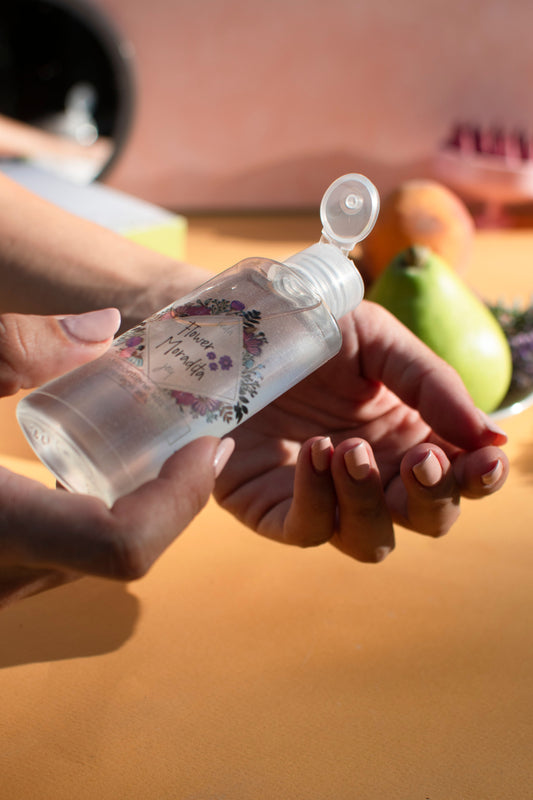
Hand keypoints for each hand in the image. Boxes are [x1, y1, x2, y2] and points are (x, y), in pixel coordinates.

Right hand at [0, 309, 232, 607]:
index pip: (124, 544)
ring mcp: (3, 587)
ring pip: (103, 560)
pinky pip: (73, 559)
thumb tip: (106, 329)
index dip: (181, 499)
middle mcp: (7, 576)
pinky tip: (99, 471)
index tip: (207, 442)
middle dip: (176, 497)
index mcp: (3, 529)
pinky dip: (104, 518)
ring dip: (143, 508)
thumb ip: (16, 342)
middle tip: (200, 438)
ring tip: (163, 447)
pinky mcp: (0, 575)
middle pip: (128, 551)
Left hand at [214, 301, 508, 561]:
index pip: (459, 478)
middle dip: (432, 498)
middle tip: (420, 459)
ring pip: (370, 540)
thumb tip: (494, 439)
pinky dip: (319, 502)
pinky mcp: (270, 505)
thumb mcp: (378, 340)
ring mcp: (322, 494)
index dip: (479, 479)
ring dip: (371, 503)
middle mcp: (371, 473)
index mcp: (406, 437)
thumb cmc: (308, 330)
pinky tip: (315, 454)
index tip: (486, 458)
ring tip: (348, 448)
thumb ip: (434, 386)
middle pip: (425, 520)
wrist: (233, 324)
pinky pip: (307, 529)